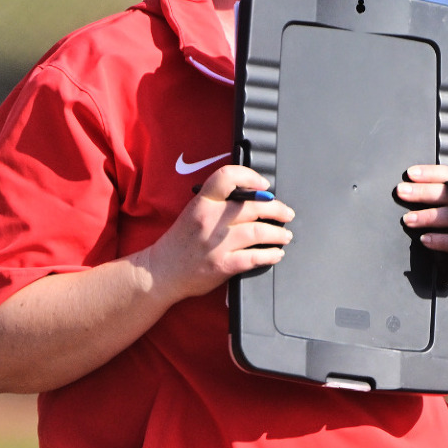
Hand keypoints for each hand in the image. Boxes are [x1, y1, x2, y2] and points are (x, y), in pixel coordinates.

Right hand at [143, 164, 294, 302]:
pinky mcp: (222, 265)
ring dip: (278, 233)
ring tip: (285, 235)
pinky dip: (270, 255)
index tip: (265, 186)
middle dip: (276, 209)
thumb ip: (219, 203)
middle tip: (286, 214)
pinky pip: (254, 257)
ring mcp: (217, 244)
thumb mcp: (194, 211)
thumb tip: (254, 197)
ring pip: (258, 231)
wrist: (161, 271)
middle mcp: (210, 220)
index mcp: (202, 202)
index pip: (227, 177)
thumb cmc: (181, 241)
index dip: (250, 177)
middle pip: (252, 206)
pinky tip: (277, 254)